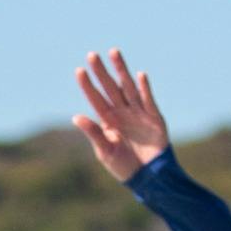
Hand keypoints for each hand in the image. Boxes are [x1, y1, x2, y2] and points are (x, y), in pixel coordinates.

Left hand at [70, 48, 171, 181]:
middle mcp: (122, 113)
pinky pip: (148, 100)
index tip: (79, 71)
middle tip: (92, 55)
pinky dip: (144, 88)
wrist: (148, 178)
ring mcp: (138, 113)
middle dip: (102, 72)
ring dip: (121, 70)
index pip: (96, 99)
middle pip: (110, 88)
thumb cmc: (124, 166)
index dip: (88, 85)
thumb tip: (75, 117)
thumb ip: (94, 133)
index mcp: (108, 121)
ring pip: (128, 87)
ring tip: (113, 52)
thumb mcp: (105, 151)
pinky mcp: (154, 118)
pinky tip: (138, 75)